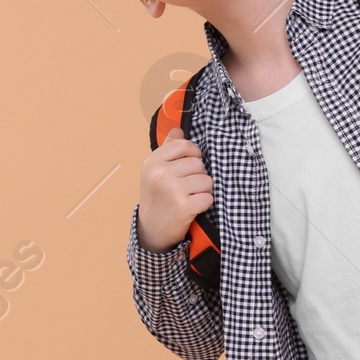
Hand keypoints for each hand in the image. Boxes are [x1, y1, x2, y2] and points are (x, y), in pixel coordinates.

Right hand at [138, 129, 213, 253]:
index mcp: (152, 162)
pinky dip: (204, 204)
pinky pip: (208, 198)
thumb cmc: (157, 198)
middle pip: (199, 164)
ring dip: (203, 191)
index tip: (187, 167)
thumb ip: (168, 149)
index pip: (185, 145)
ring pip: (206, 181)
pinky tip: (193, 208)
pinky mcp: (183, 206)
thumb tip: (178, 129)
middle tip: (186, 188)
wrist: (151, 230)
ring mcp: (171, 190)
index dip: (193, 155)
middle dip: (198, 176)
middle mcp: (160, 173)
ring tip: (189, 197)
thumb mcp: (155, 171)